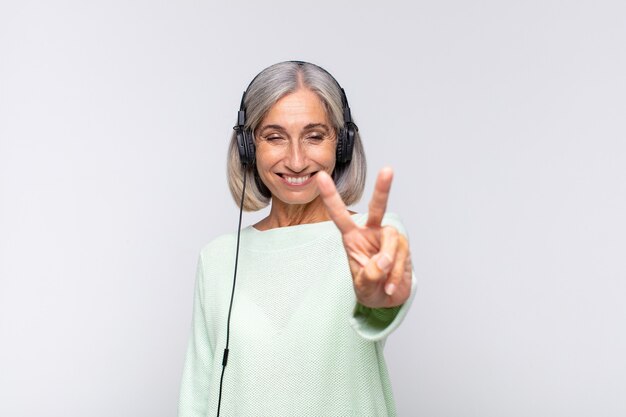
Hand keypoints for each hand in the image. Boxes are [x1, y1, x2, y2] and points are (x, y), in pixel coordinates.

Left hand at [316, 167, 411, 307]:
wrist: (388, 300)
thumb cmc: (369, 288)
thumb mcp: (362, 286)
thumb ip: (368, 275)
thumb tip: (383, 261)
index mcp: (352, 237)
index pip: (339, 215)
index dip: (330, 196)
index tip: (321, 177)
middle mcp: (371, 232)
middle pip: (377, 207)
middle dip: (383, 189)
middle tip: (388, 170)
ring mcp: (388, 238)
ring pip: (391, 241)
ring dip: (388, 265)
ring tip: (383, 284)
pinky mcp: (403, 246)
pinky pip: (401, 256)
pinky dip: (395, 275)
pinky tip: (389, 286)